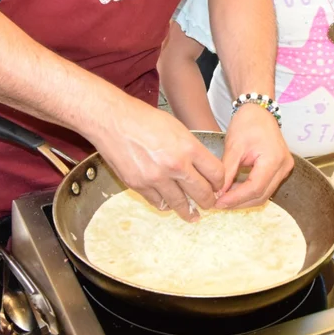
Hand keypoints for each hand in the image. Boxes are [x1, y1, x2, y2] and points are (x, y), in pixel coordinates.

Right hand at [93, 99, 224, 220]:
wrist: (113, 121)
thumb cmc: (144, 119)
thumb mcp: (177, 128)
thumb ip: (191, 150)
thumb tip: (203, 168)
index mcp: (188, 148)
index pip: (216, 174)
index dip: (220, 182)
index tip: (218, 185)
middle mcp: (175, 165)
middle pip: (202, 194)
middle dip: (208, 201)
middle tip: (209, 203)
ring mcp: (156, 178)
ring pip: (180, 204)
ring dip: (188, 210)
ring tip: (192, 214)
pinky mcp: (139, 185)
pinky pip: (158, 203)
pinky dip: (165, 204)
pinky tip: (168, 203)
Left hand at [214, 102, 293, 209]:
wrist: (259, 111)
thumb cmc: (247, 123)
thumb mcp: (233, 146)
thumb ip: (226, 171)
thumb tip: (217, 193)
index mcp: (274, 159)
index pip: (254, 188)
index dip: (235, 199)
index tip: (218, 203)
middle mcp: (284, 166)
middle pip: (261, 195)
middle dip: (239, 202)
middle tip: (219, 203)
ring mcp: (284, 169)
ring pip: (264, 194)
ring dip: (244, 198)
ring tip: (224, 197)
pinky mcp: (280, 169)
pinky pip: (266, 187)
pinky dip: (250, 191)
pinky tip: (234, 190)